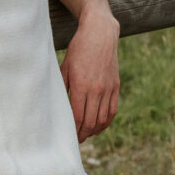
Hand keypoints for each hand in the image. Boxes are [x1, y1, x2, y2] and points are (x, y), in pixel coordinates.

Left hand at [60, 8, 119, 140]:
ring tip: (86, 135)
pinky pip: (113, 110)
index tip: (68, 137)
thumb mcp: (65, 66)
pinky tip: (99, 126)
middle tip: (76, 140)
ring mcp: (108, 88)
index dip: (73, 130)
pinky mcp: (115, 86)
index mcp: (81, 85)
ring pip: (103, 119)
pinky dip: (106, 121)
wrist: (100, 33)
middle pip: (91, 121)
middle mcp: (96, 89)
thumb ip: (62, 87)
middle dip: (83, 134)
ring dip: (94, 130)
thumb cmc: (78, 48)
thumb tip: (58, 106)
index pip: (78, 116)